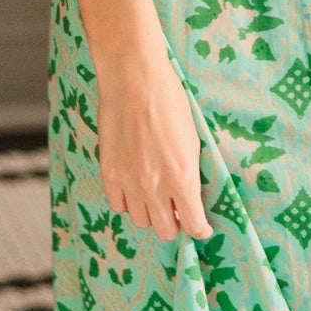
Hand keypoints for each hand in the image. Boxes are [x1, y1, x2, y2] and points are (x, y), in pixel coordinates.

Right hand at [95, 41, 213, 241]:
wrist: (134, 78)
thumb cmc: (170, 102)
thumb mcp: (193, 141)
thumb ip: (190, 174)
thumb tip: (190, 197)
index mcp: (182, 178)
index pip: (193, 225)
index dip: (200, 230)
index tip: (202, 227)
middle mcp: (154, 186)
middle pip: (165, 231)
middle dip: (176, 225)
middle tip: (179, 212)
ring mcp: (128, 181)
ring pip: (140, 220)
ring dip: (151, 213)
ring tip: (156, 196)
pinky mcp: (108, 172)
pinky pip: (118, 204)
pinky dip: (128, 201)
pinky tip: (135, 187)